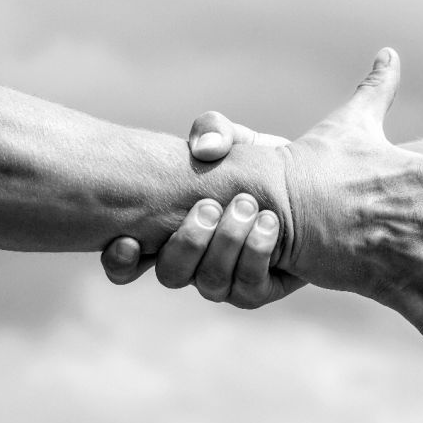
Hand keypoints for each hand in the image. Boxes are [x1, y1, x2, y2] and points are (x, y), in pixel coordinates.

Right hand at [101, 114, 305, 307]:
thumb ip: (214, 132)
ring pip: (210, 283)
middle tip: (210, 206)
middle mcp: (191, 264)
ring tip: (248, 207)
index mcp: (167, 233)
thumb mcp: (234, 141)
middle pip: (171, 274)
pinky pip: (248, 287)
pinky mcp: (256, 290)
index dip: (121, 261)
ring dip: (227, 243)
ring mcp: (223, 282)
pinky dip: (257, 253)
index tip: (129, 240)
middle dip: (188, 242)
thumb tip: (204, 149)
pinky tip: (269, 224)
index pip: (126, 263)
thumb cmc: (254, 165)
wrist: (302, 188)